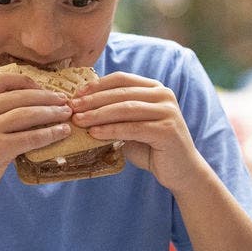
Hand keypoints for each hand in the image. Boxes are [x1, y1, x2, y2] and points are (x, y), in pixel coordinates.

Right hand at [0, 71, 74, 210]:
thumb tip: (22, 112)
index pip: (1, 79)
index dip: (26, 81)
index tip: (41, 87)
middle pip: (20, 95)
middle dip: (46, 97)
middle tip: (63, 101)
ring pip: (28, 113)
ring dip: (52, 113)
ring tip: (66, 115)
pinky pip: (31, 137)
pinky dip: (50, 134)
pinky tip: (61, 133)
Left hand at [70, 72, 204, 189]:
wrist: (180, 171)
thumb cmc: (150, 147)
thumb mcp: (130, 125)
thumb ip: (114, 114)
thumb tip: (81, 108)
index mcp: (154, 88)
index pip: (121, 79)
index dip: (97, 85)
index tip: (75, 94)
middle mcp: (163, 95)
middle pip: (121, 93)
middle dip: (93, 100)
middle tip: (72, 108)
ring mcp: (168, 111)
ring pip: (126, 108)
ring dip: (98, 114)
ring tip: (78, 120)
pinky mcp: (167, 130)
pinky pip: (133, 128)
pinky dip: (111, 129)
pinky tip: (94, 133)